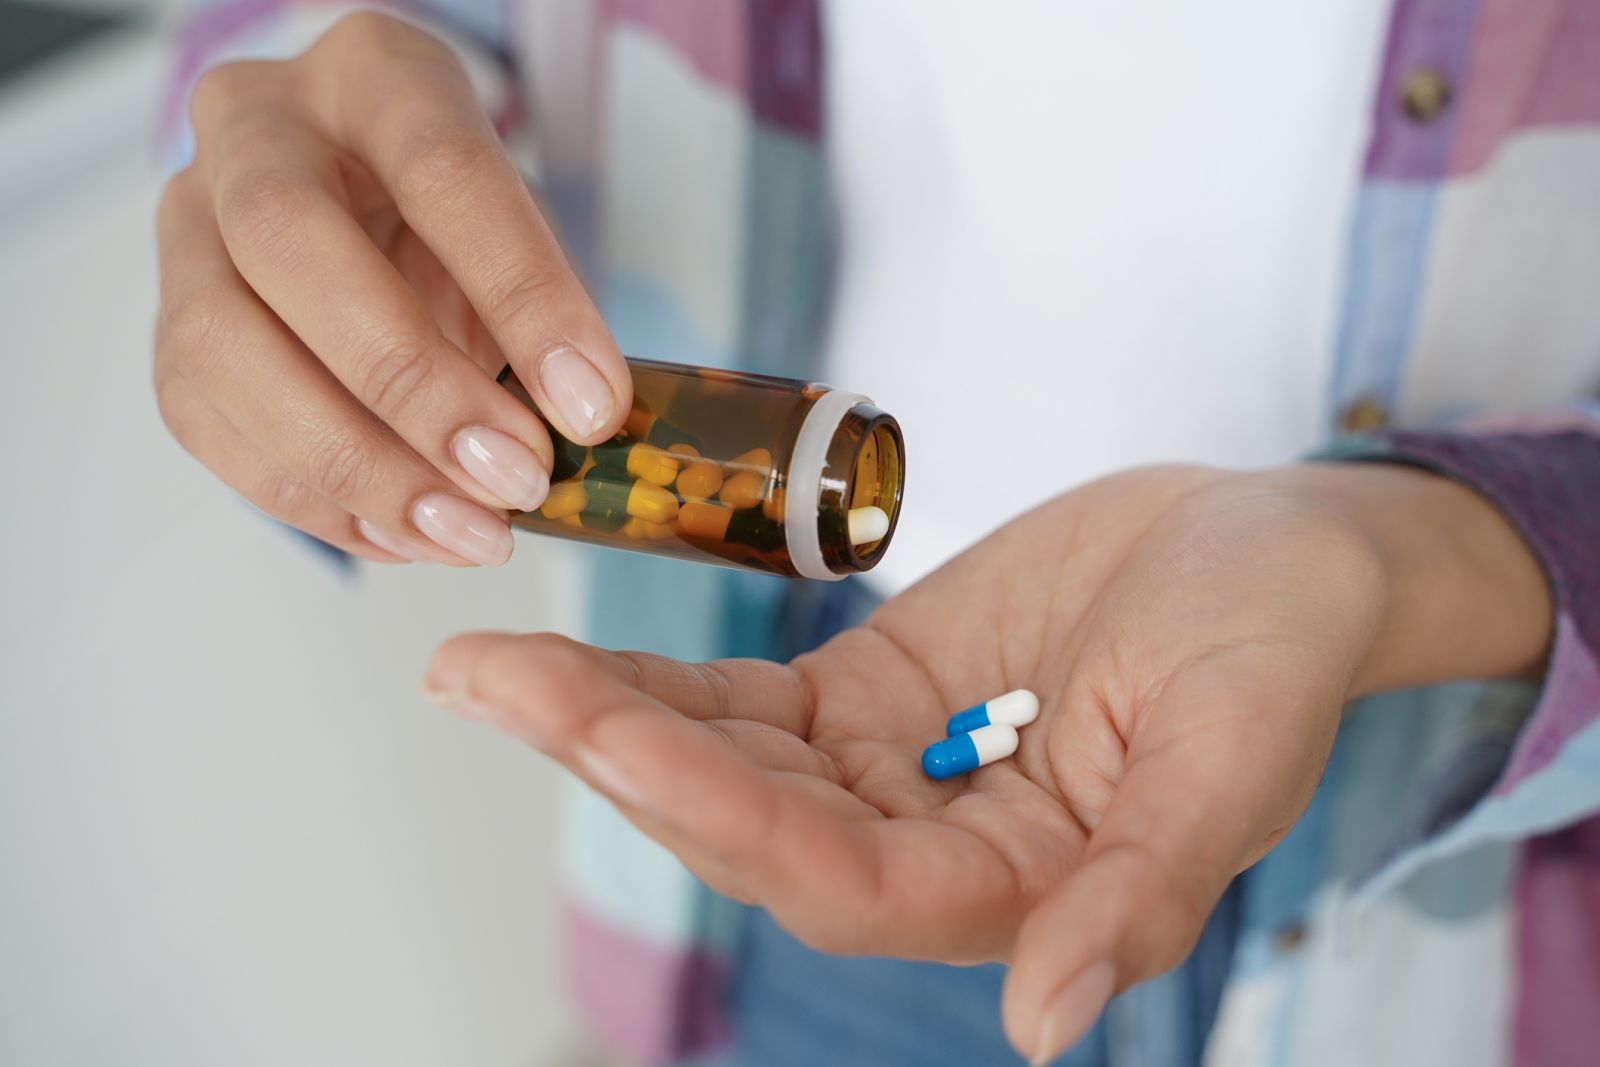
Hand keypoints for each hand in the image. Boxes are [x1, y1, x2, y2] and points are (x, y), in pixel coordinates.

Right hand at [153, 13, 630, 565]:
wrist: (364, 204)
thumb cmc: (455, 218)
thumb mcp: (519, 229)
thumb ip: (538, 310)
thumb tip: (576, 426)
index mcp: (372, 76)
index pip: (441, 171)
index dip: (523, 296)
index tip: (590, 404)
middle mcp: (254, 130)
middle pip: (293, 245)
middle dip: (412, 385)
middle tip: (512, 476)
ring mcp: (188, 224)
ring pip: (223, 346)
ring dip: (357, 465)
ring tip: (467, 532)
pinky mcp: (168, 325)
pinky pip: (210, 425)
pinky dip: (316, 500)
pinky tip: (407, 535)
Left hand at [425, 464, 1548, 1061]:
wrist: (1269, 550)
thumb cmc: (1273, 643)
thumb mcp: (1232, 755)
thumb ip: (1140, 889)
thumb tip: (1042, 1024)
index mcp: (1018, 887)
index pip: (839, 880)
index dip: (722, 812)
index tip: (613, 732)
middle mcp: (932, 847)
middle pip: (743, 820)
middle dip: (612, 750)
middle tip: (485, 680)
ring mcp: (889, 771)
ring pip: (721, 760)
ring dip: (600, 714)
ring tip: (476, 667)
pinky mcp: (867, 697)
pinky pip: (744, 700)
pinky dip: (657, 677)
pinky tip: (565, 657)